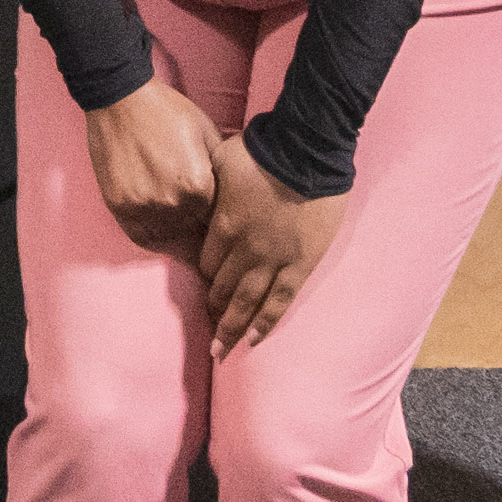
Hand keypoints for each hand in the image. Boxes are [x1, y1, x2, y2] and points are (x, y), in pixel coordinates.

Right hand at [81, 81, 227, 259]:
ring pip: (171, 242)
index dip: (224, 224)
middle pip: (196, 236)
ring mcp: (142, 208)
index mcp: (198, 186)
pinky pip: (143, 238)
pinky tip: (166, 236)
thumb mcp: (207, 134)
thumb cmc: (168, 111)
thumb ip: (221, 170)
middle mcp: (171, 203)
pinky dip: (157, 241)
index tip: (228, 227)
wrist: (120, 98)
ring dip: (182, 241)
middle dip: (205, 235)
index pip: (219, 222)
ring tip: (190, 238)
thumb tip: (235, 194)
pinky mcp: (119, 207)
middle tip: (212, 237)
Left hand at [196, 152, 354, 348]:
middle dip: (214, 310)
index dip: (203, 277)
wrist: (308, 150)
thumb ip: (208, 183)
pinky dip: (266, 322)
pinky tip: (254, 340)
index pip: (205, 263)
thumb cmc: (262, 149)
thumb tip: (194, 184)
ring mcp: (274, 259)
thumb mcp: (220, 162)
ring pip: (248, 303)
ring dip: (232, 328)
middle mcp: (244, 249)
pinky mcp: (302, 264)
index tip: (204, 288)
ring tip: (222, 351)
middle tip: (208, 330)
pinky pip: (280, 300)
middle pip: (222, 288)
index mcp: (223, 225)